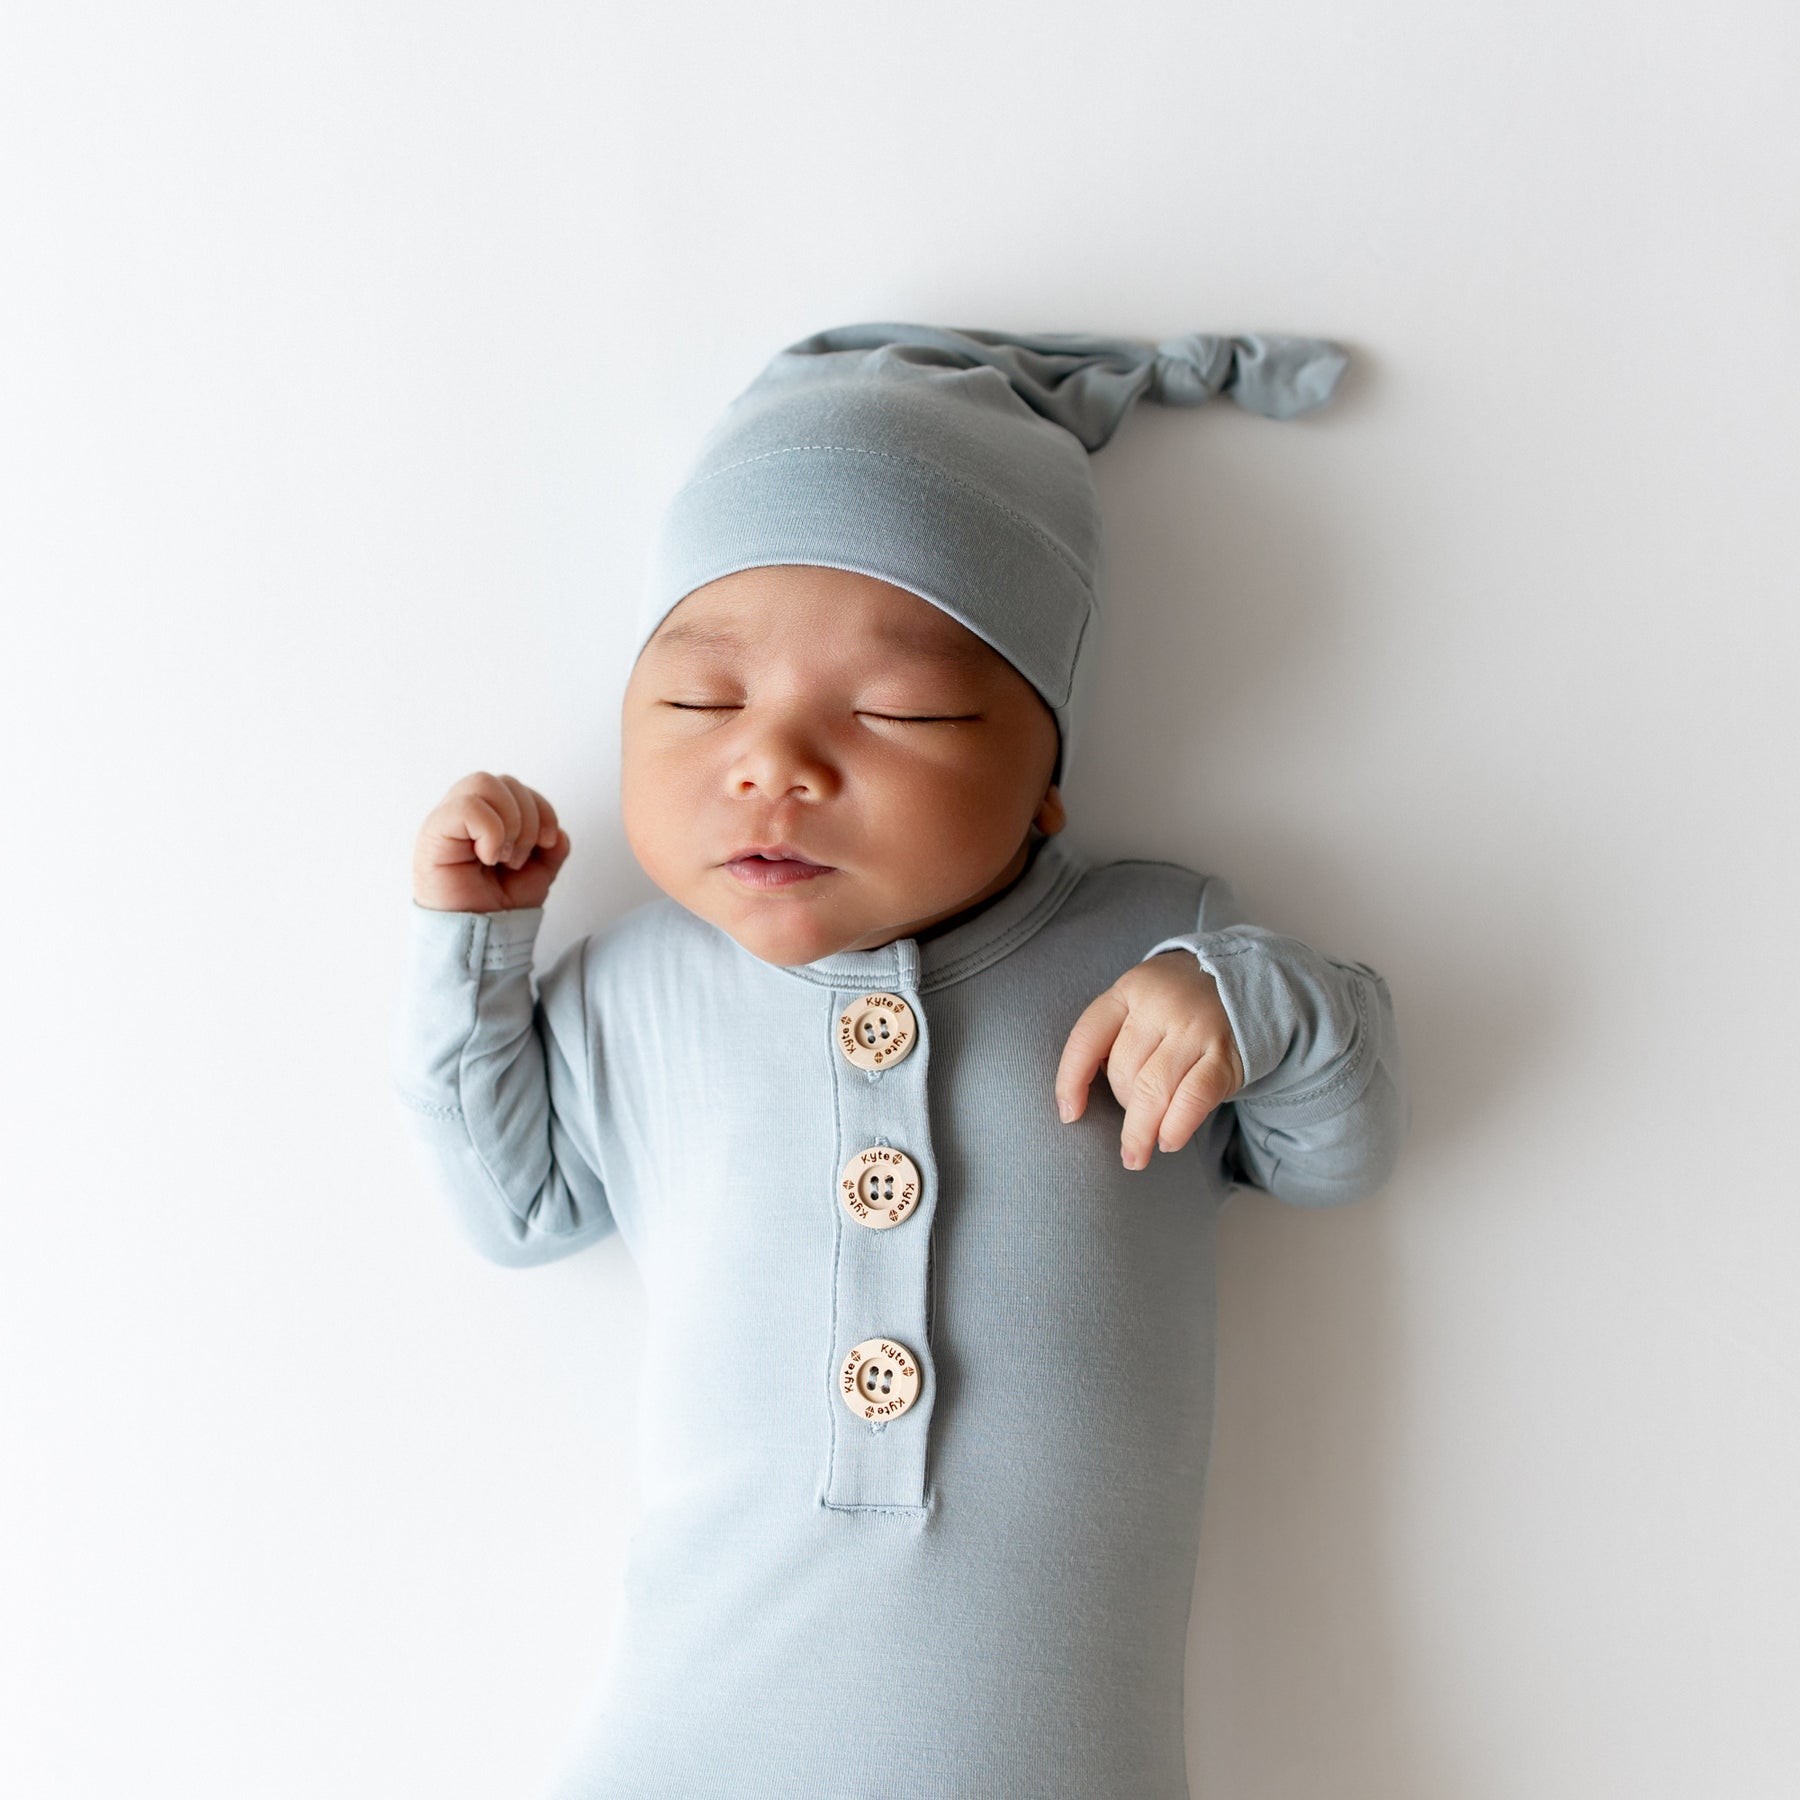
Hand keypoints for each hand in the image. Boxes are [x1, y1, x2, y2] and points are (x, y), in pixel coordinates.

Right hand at [412, 771, 572, 912]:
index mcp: (488, 817)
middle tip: (519, 857)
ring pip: (484, 782)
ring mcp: (448, 821)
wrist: (481, 938)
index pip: (517, 787)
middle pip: (504, 781)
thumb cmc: (499, 906)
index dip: (542, 809)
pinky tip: (488, 857)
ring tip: (504, 857)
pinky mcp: (434, 832)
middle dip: (528, 818)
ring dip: (509, 823)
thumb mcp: (538, 873)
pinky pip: (466, 806)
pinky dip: (490, 830)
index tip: (548, 842)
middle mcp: (466, 813)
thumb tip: (558, 832)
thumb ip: (551, 848)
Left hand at [1056, 952, 1246, 1168]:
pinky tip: (1167, 1142)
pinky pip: (1193, 1098)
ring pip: (1154, 1089)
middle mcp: (1161, 1006)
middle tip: (1130, 1123)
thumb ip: (1112, 1038)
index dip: (1071, 1081)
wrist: (1240, 984)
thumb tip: (1081, 1100)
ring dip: (1140, 1131)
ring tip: (1135, 1156)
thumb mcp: (1137, 1003)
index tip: (1069, 1115)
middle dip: (1122, 1104)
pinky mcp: (1225, 1057)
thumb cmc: (1174, 1008)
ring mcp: (1195, 1030)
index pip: (1086, 1038)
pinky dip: (1176, 1127)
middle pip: (1124, 1070)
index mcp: (1129, 991)